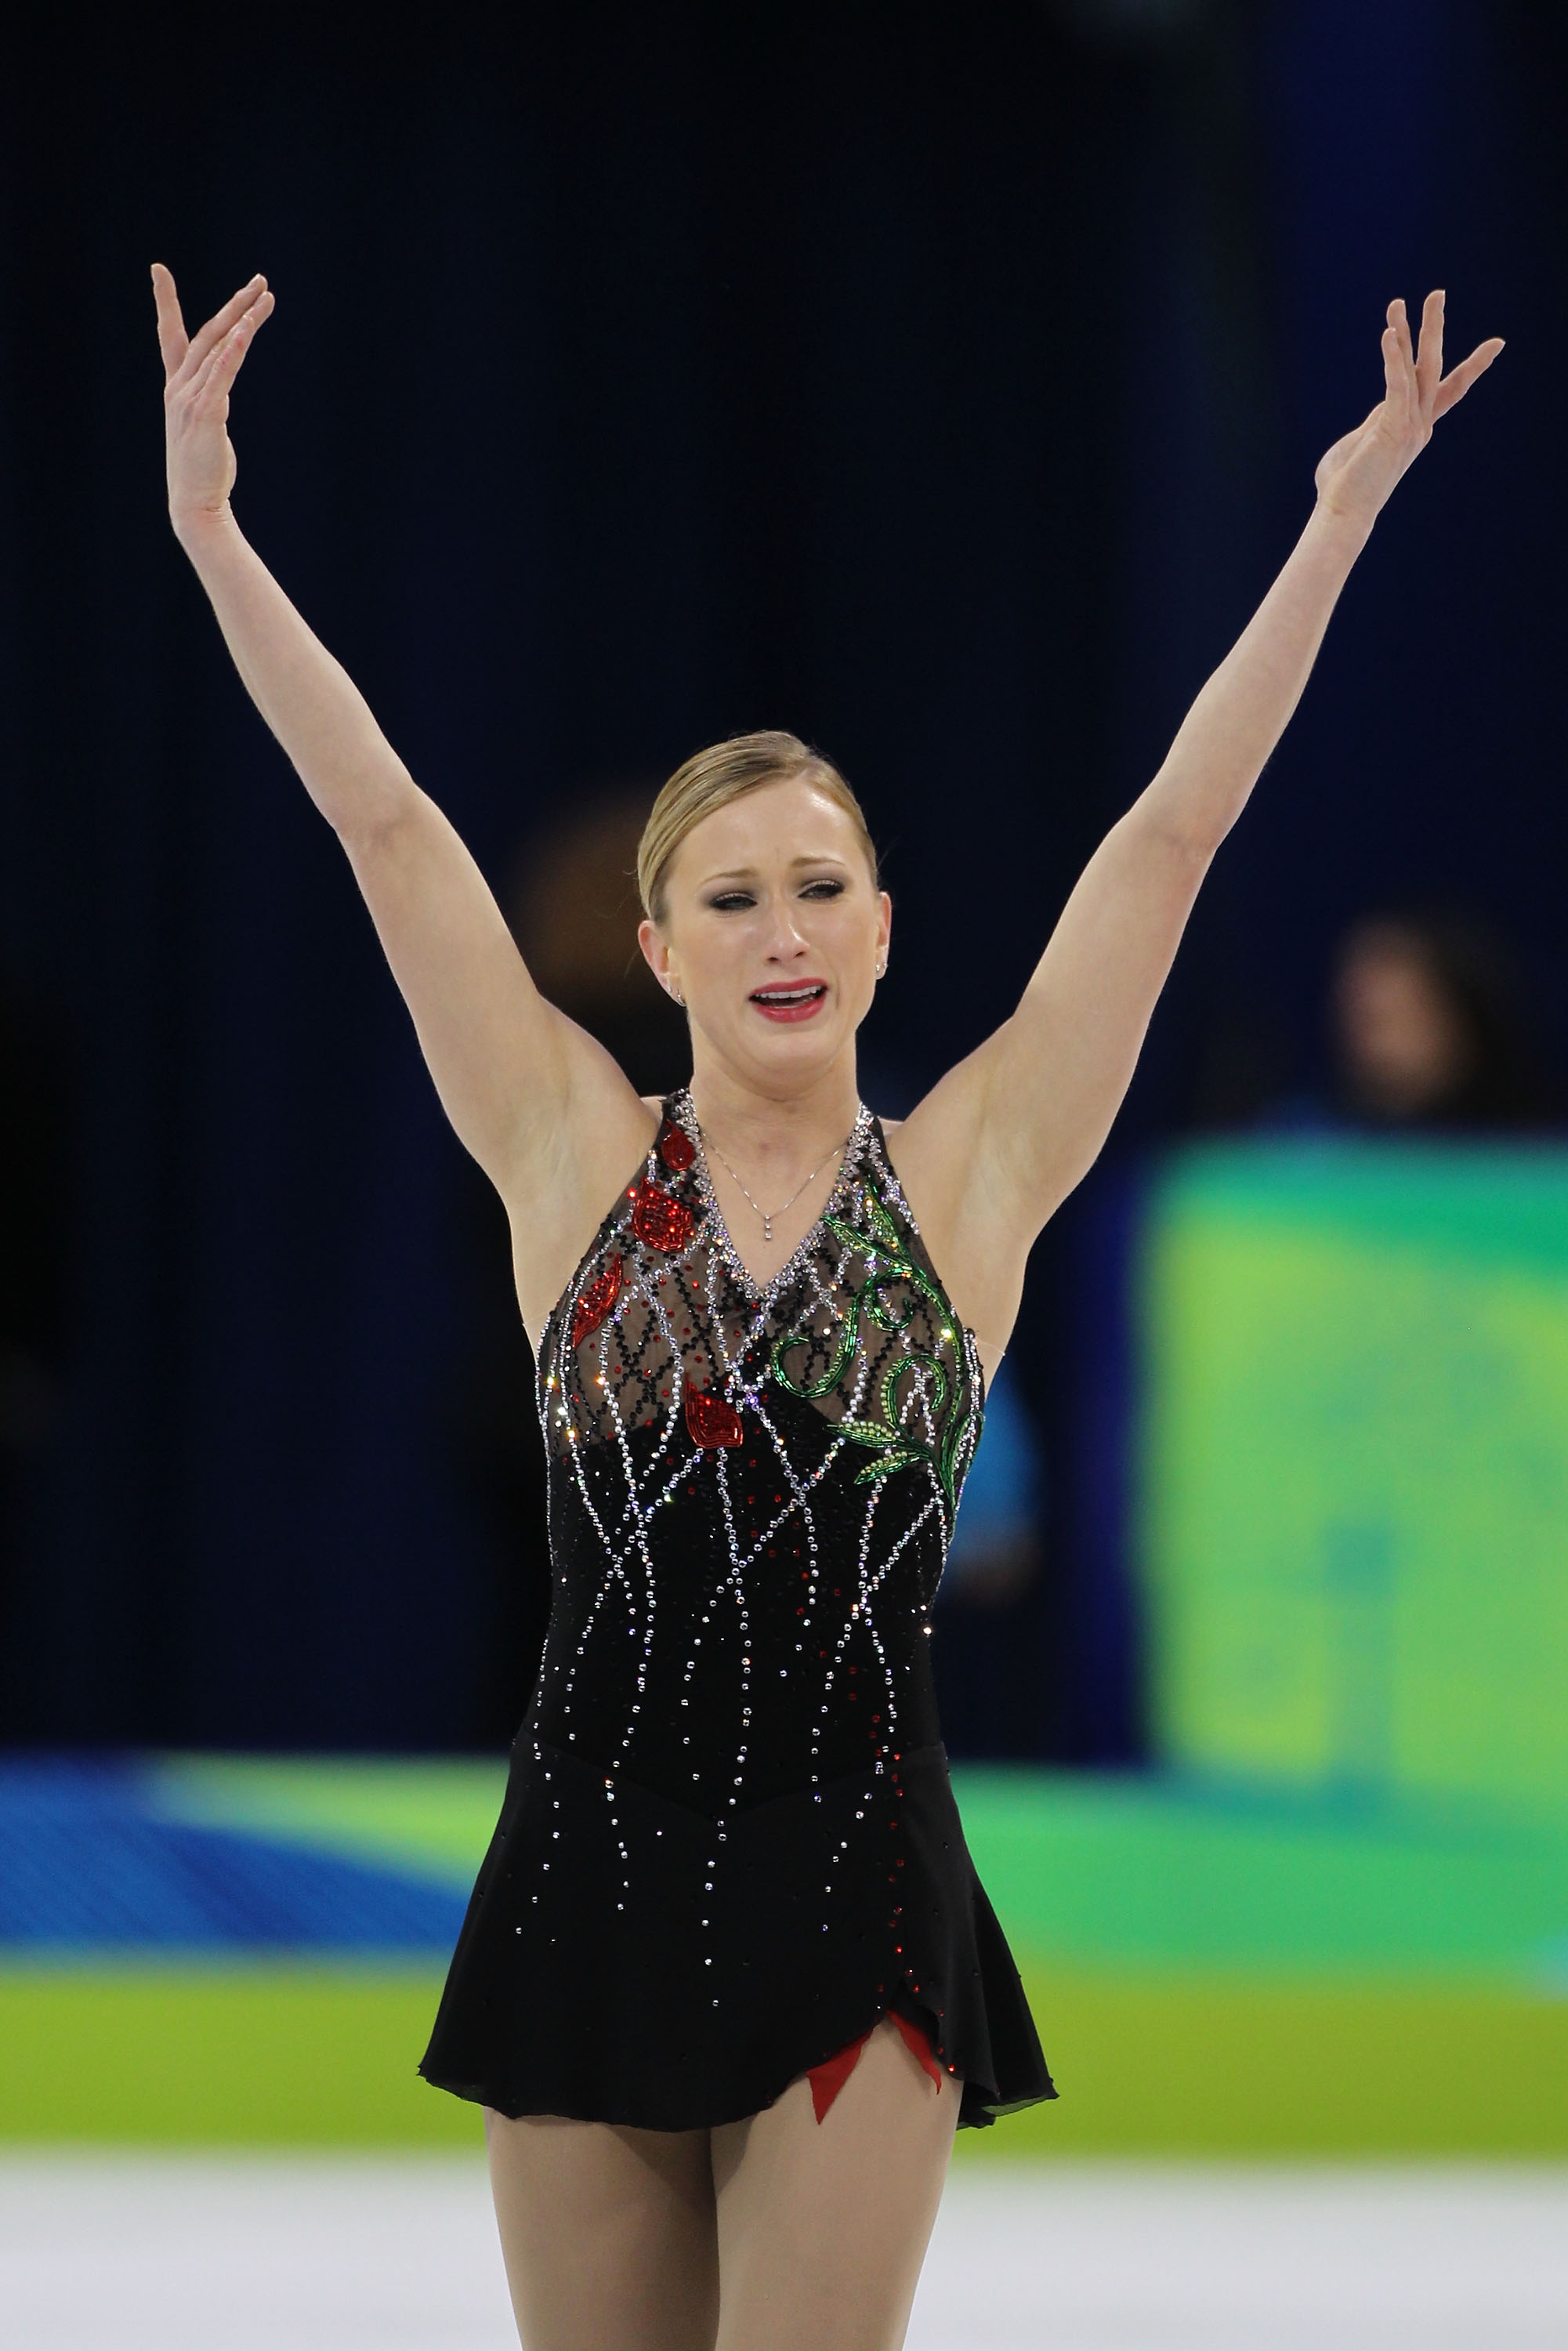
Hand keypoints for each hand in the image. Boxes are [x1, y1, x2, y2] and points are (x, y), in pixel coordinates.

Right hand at [152, 264, 274, 530]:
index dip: (165, 302)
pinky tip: (247, 330)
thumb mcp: (205, 425)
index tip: (158, 270)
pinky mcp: (205, 414)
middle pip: (207, 334)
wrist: (195, 504)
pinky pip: (222, 374)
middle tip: (259, 281)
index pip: (170, 336)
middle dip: (233, 305)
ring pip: (219, 348)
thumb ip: (212, 399)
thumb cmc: (203, 470)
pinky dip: (234, 350)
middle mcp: (179, 388)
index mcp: (177, 389)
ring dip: (243, 319)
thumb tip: (222, 386)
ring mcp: (190, 399)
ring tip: (265, 297)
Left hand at [1314, 291, 1502, 527]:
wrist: (1342, 514)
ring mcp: (1409, 425)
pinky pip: (1396, 384)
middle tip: (1437, 293)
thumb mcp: (1361, 448)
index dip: (1471, 366)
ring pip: (1417, 369)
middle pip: (1434, 367)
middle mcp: (1418, 424)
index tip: (1496, 345)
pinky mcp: (1392, 427)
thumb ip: (1371, 429)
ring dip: (1410, 332)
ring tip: (1402, 300)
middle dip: (1434, 329)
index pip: (1447, 390)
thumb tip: (1372, 425)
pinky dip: (1393, 357)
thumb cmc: (1344, 485)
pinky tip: (1389, 332)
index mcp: (1413, 426)